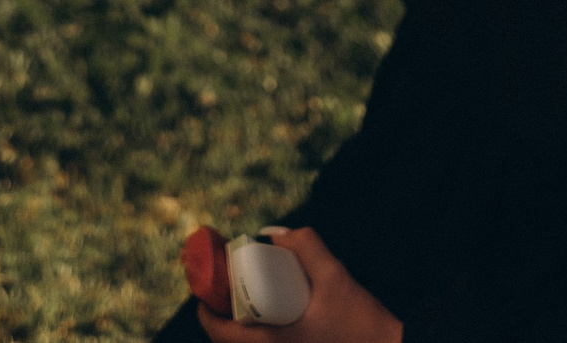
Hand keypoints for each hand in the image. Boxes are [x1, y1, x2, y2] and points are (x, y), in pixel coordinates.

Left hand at [194, 229, 401, 342]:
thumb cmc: (362, 323)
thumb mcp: (335, 277)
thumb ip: (307, 247)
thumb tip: (276, 235)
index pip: (221, 334)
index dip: (205, 310)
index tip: (204, 289)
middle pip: (231, 342)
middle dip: (223, 313)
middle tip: (227, 286)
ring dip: (241, 325)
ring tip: (248, 297)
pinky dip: (260, 333)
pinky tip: (274, 315)